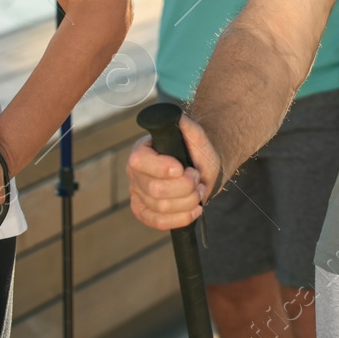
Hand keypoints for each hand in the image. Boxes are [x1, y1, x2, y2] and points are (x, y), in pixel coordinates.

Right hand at [127, 113, 221, 231]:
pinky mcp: (145, 212)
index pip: (140, 162)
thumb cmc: (197, 150)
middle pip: (154, 190)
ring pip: (160, 207)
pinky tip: (194, 209)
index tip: (183, 168)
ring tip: (199, 190)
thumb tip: (174, 116)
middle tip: (197, 178)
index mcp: (142, 150)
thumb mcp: (195, 134)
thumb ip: (185, 123)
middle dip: (184, 187)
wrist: (203, 167)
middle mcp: (135, 173)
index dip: (163, 168)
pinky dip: (180, 218)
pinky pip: (158, 221)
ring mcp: (138, 194)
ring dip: (187, 201)